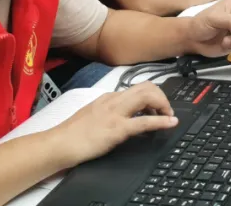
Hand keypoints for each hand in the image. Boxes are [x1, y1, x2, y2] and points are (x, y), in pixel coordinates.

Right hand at [54, 82, 177, 167]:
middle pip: (146, 87)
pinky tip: (170, 123)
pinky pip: (144, 122)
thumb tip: (127, 116)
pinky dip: (161, 121)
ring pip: (147, 97)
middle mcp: (114, 100)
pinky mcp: (116, 129)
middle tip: (167, 111)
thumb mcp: (94, 114)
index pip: (138, 87)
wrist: (60, 143)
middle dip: (162, 97)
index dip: (154, 94)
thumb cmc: (73, 133)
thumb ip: (110, 111)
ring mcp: (116, 113)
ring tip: (168, 116)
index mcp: (109, 97)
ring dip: (163, 105)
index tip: (159, 106)